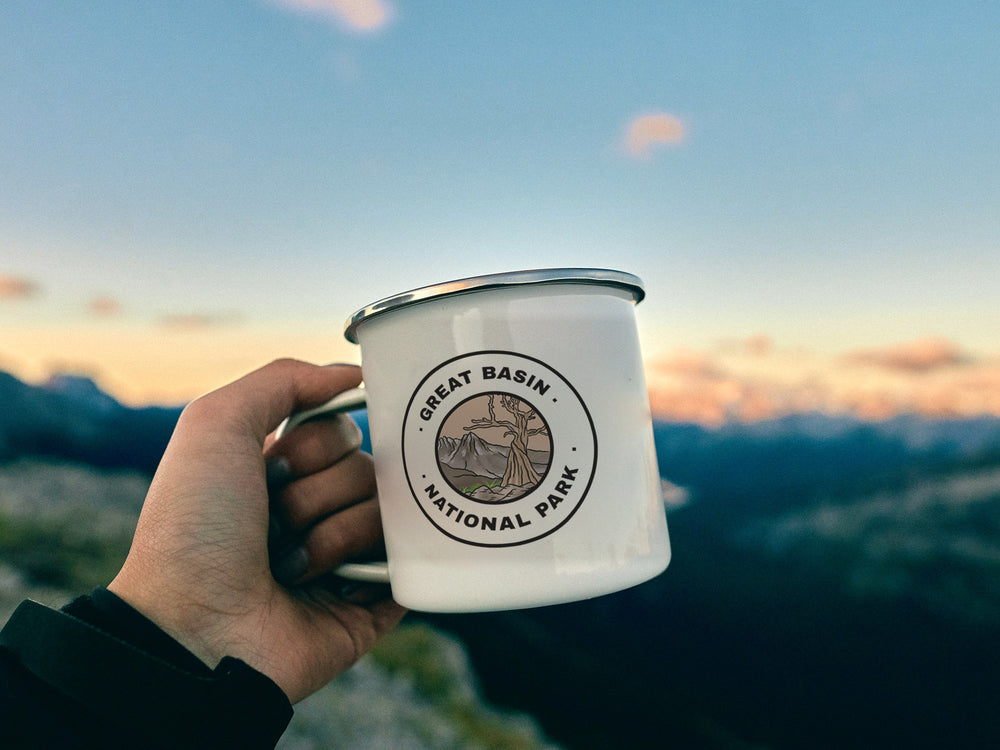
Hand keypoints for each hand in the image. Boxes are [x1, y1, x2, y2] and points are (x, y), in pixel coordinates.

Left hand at [108, 359, 405, 703]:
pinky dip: (368, 568)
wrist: (194, 629)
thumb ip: (284, 378)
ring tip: (289, 566)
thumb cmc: (194, 527)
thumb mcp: (216, 423)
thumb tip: (357, 373)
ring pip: (389, 511)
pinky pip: (410, 561)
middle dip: (319, 491)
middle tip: (274, 522)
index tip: (273, 466)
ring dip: (332, 535)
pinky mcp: (373, 601)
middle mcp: (319, 508)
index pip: (344, 429)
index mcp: (286, 470)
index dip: (315, 444)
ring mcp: (348, 556)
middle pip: (370, 466)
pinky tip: (332, 585)